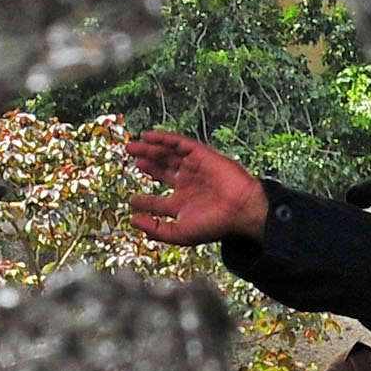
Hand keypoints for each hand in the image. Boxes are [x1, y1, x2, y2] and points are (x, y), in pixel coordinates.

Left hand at [124, 130, 270, 246]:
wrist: (239, 209)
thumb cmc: (214, 224)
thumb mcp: (179, 233)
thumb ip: (155, 229)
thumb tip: (133, 222)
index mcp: (182, 204)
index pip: (158, 201)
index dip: (143, 201)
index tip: (131, 200)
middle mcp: (187, 184)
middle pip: (161, 170)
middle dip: (145, 162)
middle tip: (130, 155)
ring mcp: (194, 169)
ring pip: (167, 155)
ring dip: (150, 149)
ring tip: (133, 146)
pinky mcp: (201, 155)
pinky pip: (179, 143)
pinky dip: (164, 139)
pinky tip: (148, 137)